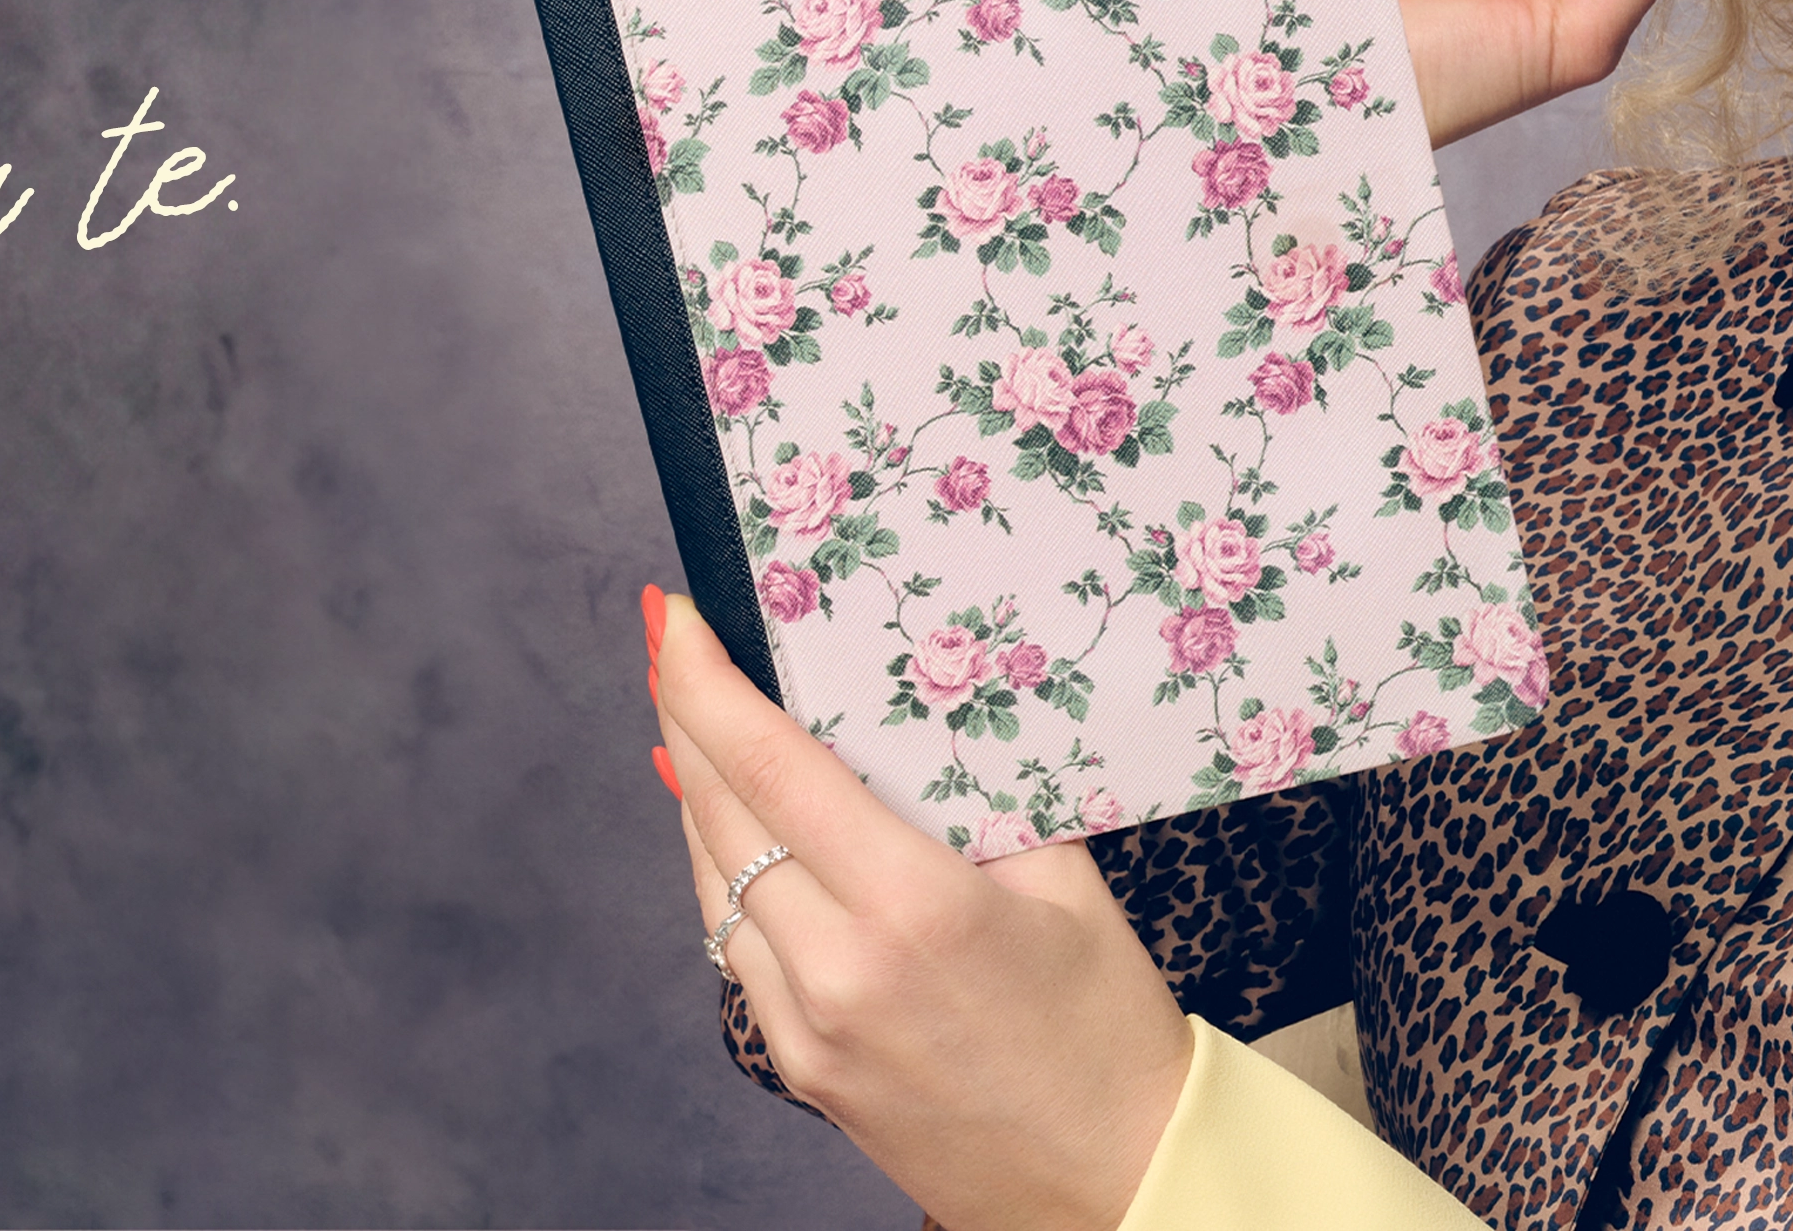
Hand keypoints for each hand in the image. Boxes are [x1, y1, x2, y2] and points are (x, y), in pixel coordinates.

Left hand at [640, 585, 1188, 1230]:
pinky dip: (727, 879)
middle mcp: (840, 970)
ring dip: (698, 797)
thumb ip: (978, 800)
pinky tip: (735, 834)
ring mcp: (808, 1029)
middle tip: (673, 645)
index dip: (707, 684)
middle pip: (720, 815)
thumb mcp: (1066, 886)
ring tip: (695, 722)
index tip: (677, 619)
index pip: (771, 768)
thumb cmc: (1112, 1033)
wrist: (1119, 1185)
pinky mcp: (800, 1070)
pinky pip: (737, 950)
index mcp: (916, 909)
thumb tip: (902, 721)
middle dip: (684, 717)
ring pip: (713, 884)